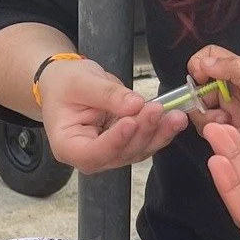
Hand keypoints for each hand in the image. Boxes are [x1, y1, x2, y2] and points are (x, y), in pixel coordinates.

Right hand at [38, 57, 187, 173]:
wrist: (68, 83)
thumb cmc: (65, 84)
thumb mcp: (81, 82)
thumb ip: (107, 94)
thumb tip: (135, 104)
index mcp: (67, 146)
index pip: (91, 153)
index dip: (114, 141)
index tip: (131, 122)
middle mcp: (89, 157)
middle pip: (119, 153)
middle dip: (142, 132)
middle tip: (156, 109)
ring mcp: (109, 153)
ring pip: (137, 151)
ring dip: (158, 134)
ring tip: (174, 115)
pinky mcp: (125, 145)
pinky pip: (146, 142)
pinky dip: (161, 131)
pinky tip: (174, 118)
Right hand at [188, 45, 239, 165]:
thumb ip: (232, 70)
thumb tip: (202, 61)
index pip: (209, 59)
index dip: (198, 70)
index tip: (200, 87)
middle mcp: (239, 89)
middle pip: (204, 93)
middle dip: (206, 109)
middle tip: (223, 120)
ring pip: (214, 116)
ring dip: (222, 127)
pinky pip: (228, 134)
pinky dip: (236, 139)